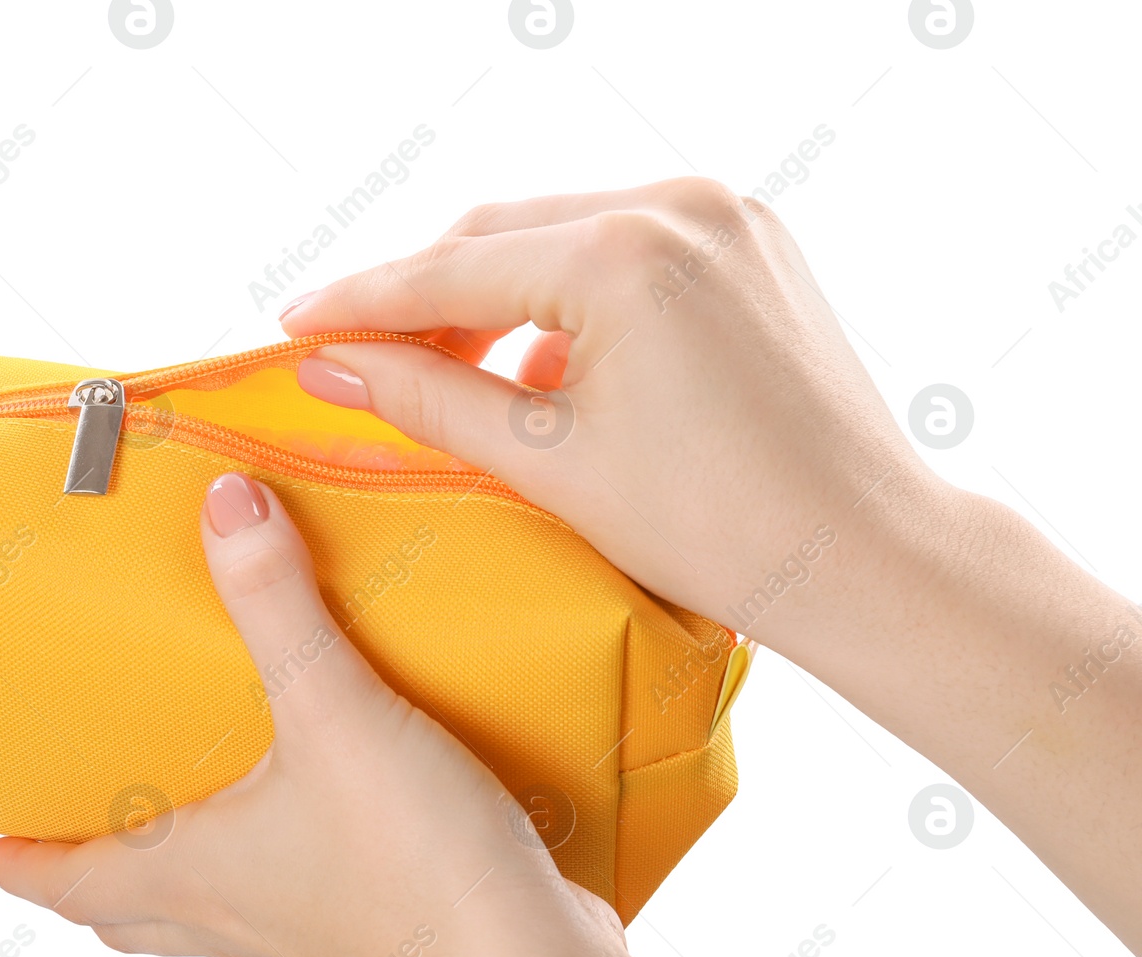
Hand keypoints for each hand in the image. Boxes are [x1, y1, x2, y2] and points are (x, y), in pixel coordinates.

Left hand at [0, 472, 726, 956]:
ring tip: (187, 818)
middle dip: (93, 876)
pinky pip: (294, 913)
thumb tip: (225, 506)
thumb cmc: (411, 857)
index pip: (69, 884)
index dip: (20, 865)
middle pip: (130, 914)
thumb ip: (277, 604)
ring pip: (210, 918)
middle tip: (77, 829)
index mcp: (191, 875)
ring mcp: (304, 944)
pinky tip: (318, 830)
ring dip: (182, 879)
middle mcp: (233, 921)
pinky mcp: (373, 945)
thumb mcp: (332, 710)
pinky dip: (275, 877)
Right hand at [280, 180, 1141, 955]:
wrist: (859, 553)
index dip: (364, 299)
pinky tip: (550, 365)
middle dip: (429, 294)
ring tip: (458, 370)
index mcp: (624, 252)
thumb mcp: (547, 461)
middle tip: (365, 354)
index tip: (297, 323)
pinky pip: (628, 248)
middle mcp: (678, 203)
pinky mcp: (753, 240)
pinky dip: (574, 295)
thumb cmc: (713, 526)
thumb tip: (330, 364)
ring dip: (501, 293)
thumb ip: (428, 398)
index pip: (453, 265)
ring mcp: (725, 214)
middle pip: (505, 231)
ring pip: (565, 234)